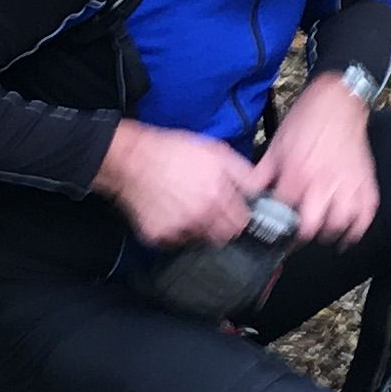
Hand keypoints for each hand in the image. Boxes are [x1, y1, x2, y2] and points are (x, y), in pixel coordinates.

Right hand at [96, 120, 266, 248]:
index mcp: (217, 196)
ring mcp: (178, 229)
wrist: (131, 159)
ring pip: (199, 239)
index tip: (233, 210)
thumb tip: (259, 190)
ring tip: (186, 206)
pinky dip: (175, 230)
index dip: (239, 216)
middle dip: (221, 226)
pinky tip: (169, 211)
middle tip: (210, 209)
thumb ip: (242, 173)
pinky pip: (175, 240)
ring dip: (198, 228)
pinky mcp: (159, 236)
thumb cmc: (173, 151)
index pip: (241, 223)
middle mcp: (200, 217)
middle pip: (223, 237)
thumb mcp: (215, 151)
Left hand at [259, 76, 378, 250]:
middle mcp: (323, 182)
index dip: (277, 223)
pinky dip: (358, 225)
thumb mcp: (277, 145)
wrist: (337, 101)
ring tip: (322, 230)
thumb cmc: (308, 120)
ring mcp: (346, 183)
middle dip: (303, 234)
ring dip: (330, 231)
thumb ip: (262, 173)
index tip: (276, 228)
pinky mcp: (364, 181)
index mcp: (298, 173)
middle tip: (299, 233)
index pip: (284, 212)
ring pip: (341, 223)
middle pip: (313, 226)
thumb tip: (248, 191)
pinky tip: (348, 229)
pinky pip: (365, 212)